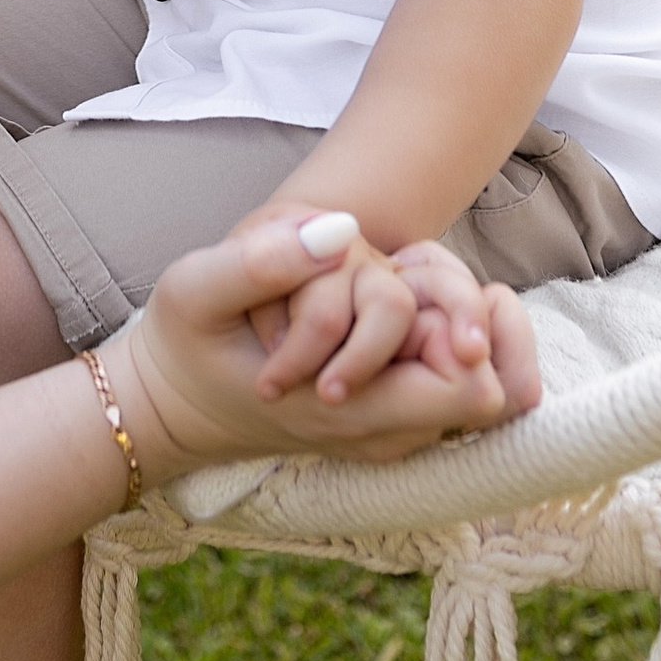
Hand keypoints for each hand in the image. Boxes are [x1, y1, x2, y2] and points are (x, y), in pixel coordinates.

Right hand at [102, 215, 520, 484]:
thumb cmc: (185, 342)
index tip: (424, 291)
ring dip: (449, 321)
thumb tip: (343, 231)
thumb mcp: (198, 287)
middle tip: (412, 275)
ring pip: (474, 380)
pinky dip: (436, 333)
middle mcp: (386, 429)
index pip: (471, 389)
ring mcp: (390, 424)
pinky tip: (391, 300)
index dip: (470, 333)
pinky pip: (448, 378)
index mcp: (350, 411)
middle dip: (465, 319)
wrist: (169, 401)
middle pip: (491, 388)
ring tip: (394, 280)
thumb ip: (264, 261)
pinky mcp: (387, 408)